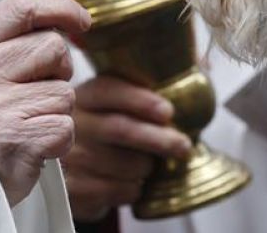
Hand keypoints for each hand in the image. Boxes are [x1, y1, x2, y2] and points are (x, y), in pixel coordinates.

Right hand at [0, 0, 90, 205]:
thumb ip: (14, 30)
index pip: (25, 5)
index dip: (63, 6)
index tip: (81, 20)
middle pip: (55, 47)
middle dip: (58, 70)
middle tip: (33, 92)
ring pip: (65, 91)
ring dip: (57, 109)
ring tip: (26, 121)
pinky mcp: (16, 140)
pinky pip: (66, 126)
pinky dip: (58, 140)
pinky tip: (32, 145)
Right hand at [63, 76, 193, 221]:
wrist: (70, 169)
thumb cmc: (104, 131)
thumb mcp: (111, 106)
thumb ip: (143, 93)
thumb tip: (198, 76)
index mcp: (84, 96)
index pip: (110, 91)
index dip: (141, 100)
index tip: (168, 112)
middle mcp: (71, 125)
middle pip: (120, 129)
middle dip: (158, 138)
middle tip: (183, 146)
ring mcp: (69, 158)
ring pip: (125, 164)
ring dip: (147, 167)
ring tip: (148, 165)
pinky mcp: (73, 189)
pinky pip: (119, 190)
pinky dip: (135, 188)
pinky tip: (132, 182)